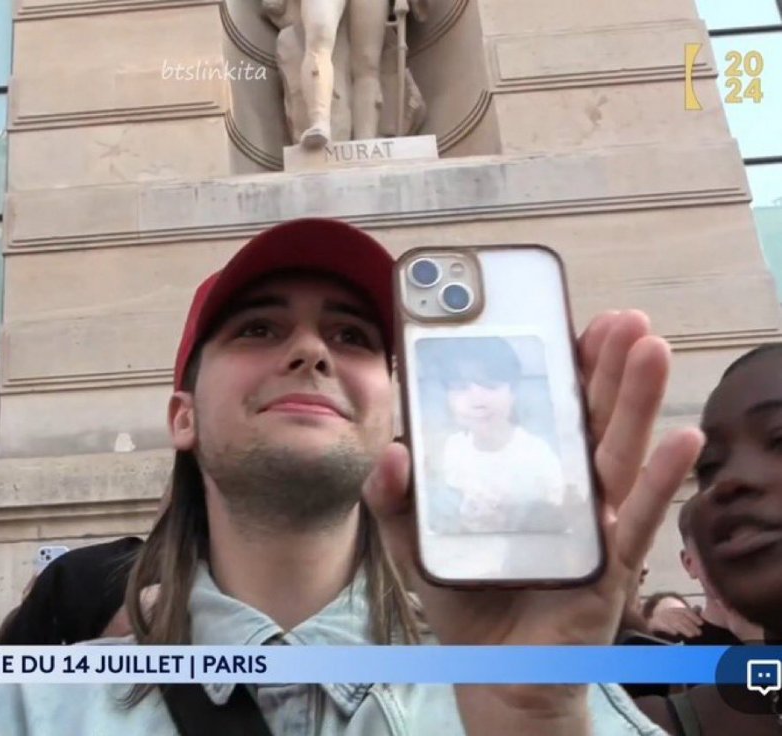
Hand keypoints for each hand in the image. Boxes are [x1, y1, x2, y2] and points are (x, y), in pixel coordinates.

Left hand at [363, 311, 702, 732]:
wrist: (493, 667)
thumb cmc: (463, 593)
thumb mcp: (414, 538)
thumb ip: (394, 496)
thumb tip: (393, 451)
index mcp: (520, 467)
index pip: (540, 406)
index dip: (553, 363)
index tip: (563, 320)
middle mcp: (562, 483)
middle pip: (586, 415)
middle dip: (604, 364)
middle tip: (620, 318)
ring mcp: (590, 518)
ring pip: (615, 449)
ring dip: (636, 398)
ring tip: (650, 348)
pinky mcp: (607, 560)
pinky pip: (638, 517)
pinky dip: (662, 480)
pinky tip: (682, 438)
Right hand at [648, 606, 702, 638]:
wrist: (653, 619)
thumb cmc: (671, 618)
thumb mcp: (679, 613)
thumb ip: (690, 612)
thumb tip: (699, 607)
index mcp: (675, 609)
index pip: (685, 611)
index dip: (694, 617)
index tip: (701, 623)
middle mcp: (668, 612)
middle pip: (681, 617)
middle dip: (690, 625)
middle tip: (699, 633)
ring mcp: (661, 617)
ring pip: (673, 622)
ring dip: (683, 629)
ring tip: (691, 635)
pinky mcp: (655, 623)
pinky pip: (662, 625)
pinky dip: (669, 629)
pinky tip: (676, 633)